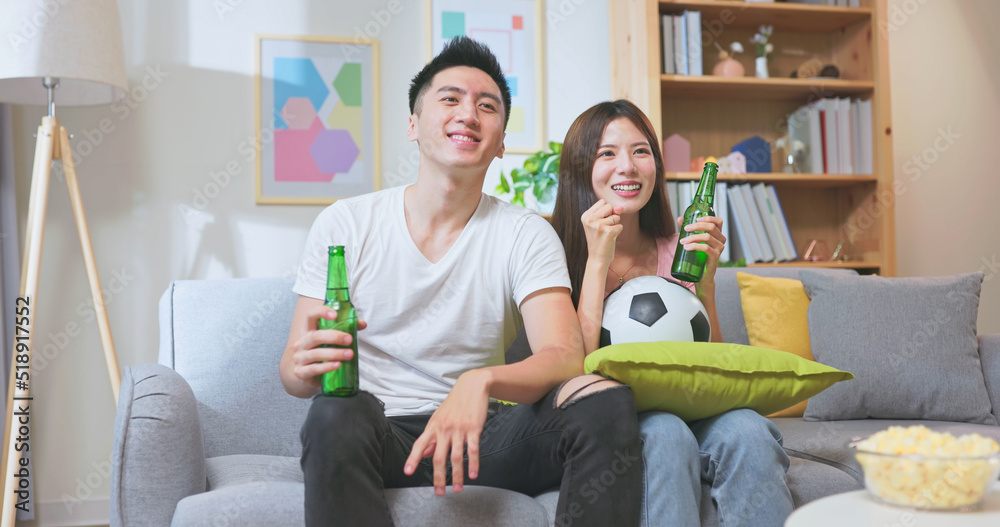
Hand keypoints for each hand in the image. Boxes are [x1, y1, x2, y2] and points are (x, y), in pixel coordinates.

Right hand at [289, 305, 367, 388]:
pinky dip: (327, 367)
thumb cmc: (322, 353)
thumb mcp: (331, 341)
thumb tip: (362, 324)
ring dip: (335, 353)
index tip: (335, 315)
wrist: (307, 375)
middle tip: (350, 340)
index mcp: (308, 330)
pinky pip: (314, 369)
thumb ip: (346, 330)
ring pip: (316, 353)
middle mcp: (301, 342)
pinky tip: (338, 365)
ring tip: (349, 354)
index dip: (321, 312)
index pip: (310, 315)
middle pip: (315, 336)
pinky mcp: (301, 372)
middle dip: (334, 337)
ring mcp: (299, 358)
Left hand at [404, 370, 490, 495]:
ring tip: (457, 489)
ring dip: (456, 475)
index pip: (419, 445)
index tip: (408, 472)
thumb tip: (424, 454)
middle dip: (438, 478)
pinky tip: (473, 474)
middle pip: (438, 457)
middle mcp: (444, 429)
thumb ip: (432, 437)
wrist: (472, 386)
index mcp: (433, 427)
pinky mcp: (473, 428)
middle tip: (439, 492)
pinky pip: (472, 449)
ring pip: (455, 457)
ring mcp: (459, 429)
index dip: (413, 459)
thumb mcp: (439, 418)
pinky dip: (473, 464)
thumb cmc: (455, 403)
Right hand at [581, 199, 624, 264]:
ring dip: (615, 225)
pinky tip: (610, 239)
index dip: (606, 211)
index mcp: (585, 216)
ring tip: (606, 234)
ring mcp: (599, 225)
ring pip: (616, 216)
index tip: (600, 222)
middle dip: (611, 216)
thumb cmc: (599, 240)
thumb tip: (620, 207)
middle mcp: (590, 219)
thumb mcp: (600, 223)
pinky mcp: (608, 232)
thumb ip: (610, 212)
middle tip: (604, 228)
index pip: (602, 202)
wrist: (597, 258)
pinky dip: (618, 232)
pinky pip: (620, 226)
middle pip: (609, 206)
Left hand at [677, 215, 726, 285]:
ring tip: (682, 241)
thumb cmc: (698, 256)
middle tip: (685, 229)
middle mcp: (721, 240)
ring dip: (693, 237)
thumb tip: (680, 218)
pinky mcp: (715, 256)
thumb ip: (687, 229)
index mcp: (717, 234)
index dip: (709, 218)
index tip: (696, 219)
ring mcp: (719, 248)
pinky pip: (706, 248)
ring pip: (707, 237)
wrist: (702, 274)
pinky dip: (695, 246)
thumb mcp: (693, 240)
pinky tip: (686, 247)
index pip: (718, 221)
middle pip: (711, 227)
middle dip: (696, 226)